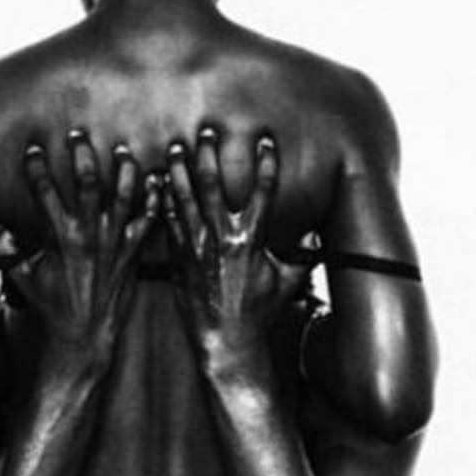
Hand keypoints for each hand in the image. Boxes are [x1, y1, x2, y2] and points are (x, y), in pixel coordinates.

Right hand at [10, 130, 159, 362]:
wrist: (83, 337)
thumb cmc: (51, 306)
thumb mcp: (24, 278)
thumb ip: (8, 251)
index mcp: (59, 237)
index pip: (44, 192)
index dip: (36, 167)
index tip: (33, 148)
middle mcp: (88, 236)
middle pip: (88, 184)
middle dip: (82, 155)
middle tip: (79, 135)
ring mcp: (113, 244)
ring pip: (124, 196)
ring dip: (124, 171)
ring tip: (123, 151)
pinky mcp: (132, 254)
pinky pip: (148, 222)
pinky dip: (155, 201)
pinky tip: (159, 181)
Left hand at [163, 128, 312, 370]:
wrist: (226, 343)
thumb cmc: (260, 314)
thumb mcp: (288, 282)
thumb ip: (302, 256)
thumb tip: (320, 241)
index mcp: (252, 239)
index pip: (263, 190)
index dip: (266, 162)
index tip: (265, 139)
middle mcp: (222, 238)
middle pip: (213, 184)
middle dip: (210, 154)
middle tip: (206, 132)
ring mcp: (196, 247)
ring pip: (184, 199)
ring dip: (179, 171)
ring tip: (174, 148)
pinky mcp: (178, 259)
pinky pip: (167, 223)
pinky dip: (162, 202)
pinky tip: (156, 185)